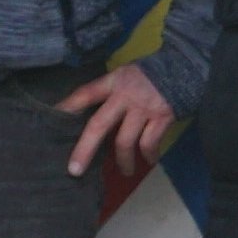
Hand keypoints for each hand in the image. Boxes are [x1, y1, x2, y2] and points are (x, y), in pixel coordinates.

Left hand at [56, 63, 178, 178]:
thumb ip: (110, 92)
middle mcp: (126, 96)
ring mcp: (144, 108)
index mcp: (114, 82)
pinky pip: (150, 143)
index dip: (68, 106)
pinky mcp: (162, 118)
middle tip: (75, 170)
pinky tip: (148, 161)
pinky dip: (148, 155)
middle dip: (85, 149)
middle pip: (99, 125)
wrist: (185, 66)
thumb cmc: (150, 75)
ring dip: (123, 161)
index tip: (52, 119)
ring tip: (124, 171)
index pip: (86, 94)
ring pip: (125, 141)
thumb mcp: (125, 75)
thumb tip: (89, 116)